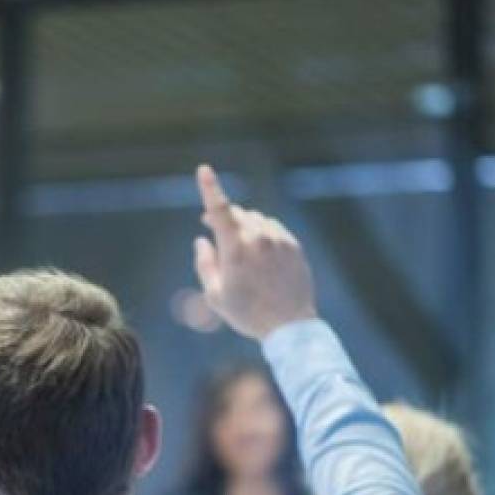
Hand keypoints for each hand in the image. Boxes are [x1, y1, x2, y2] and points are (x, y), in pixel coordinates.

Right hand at [193, 164, 317, 339]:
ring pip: (256, 220)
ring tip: (240, 251)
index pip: (220, 210)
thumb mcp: (215, 295)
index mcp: (235, 248)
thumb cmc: (247, 314)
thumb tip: (202, 240)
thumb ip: (204, 263)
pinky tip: (260, 256)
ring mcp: (279, 239)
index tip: (204, 169)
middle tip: (212, 230)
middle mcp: (259, 237)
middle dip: (223, 219)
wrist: (289, 325)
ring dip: (244, 227)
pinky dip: (263, 235)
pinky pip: (273, 229)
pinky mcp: (293, 245)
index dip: (210, 188)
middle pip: (237, 214)